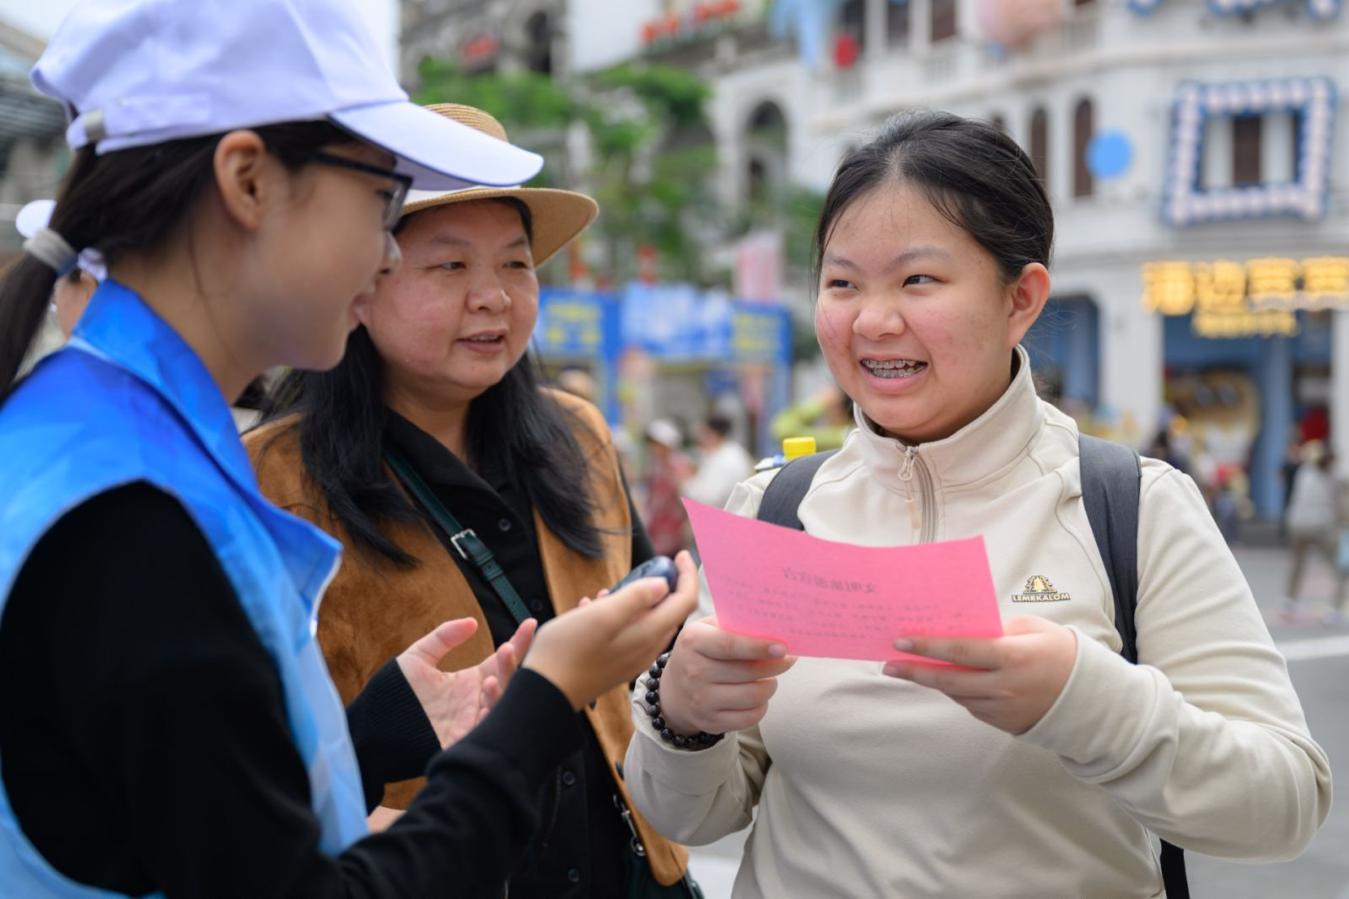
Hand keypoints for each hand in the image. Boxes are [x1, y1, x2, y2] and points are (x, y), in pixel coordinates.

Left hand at [397, 617, 535, 747]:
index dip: (518, 642)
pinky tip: (484, 700)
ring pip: (501, 705)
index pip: (502, 660)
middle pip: (508, 681)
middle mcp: (477, 702)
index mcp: (471, 682)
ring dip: (502, 690)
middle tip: (509, 648)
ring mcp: (472, 722)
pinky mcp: (463, 741)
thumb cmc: (395, 693)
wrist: (374, 729)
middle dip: (514, 665)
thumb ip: (443, 637)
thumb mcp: (418, 658)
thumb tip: (472, 622)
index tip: (530, 623)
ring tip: (490, 677)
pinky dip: (490, 715)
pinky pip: (485, 730)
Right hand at [525, 550, 699, 709]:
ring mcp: (632, 658)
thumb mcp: (601, 616)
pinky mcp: (616, 663)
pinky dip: (618, 615)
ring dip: (634, 600)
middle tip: (644, 568)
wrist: (544, 693)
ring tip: (606, 591)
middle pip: (670, 611)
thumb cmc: (568, 651)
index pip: (685, 601)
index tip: (679, 554)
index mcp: (648, 634)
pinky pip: (629, 632)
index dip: (686, 575)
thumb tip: (664, 584)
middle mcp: (647, 649)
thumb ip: (636, 598)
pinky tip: (592, 609)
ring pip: (647, 620)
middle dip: (662, 585)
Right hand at [658, 616, 794, 735]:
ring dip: (770, 686)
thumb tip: (774, 628)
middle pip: (747, 672)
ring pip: (753, 696)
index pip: (730, 644)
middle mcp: (694, 672)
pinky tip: (758, 696)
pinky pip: (750, 717)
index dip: (759, 647)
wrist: (674, 690)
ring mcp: (701, 700)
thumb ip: (735, 626)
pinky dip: (761, 706)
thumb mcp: (708, 630)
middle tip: (786, 660)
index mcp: (693, 642)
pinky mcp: (710, 722)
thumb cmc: (701, 652)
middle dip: (775, 666)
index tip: (783, 648)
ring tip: (770, 678)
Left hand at [880, 616, 1077, 734]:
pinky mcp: (1004, 724)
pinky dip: (958, 692)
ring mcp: (1003, 709)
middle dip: (914, 671)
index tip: (900, 641)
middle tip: (889, 665)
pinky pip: (971, 706)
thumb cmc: (1059, 651)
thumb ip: (996, 630)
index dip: (927, 646)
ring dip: (933, 682)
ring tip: (911, 669)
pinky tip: (948, 680)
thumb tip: (960, 633)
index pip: (959, 650)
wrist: (1092, 696)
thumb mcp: (1031, 628)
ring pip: (956, 694)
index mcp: (1011, 656)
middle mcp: (1004, 686)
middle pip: (948, 679)